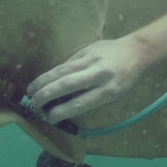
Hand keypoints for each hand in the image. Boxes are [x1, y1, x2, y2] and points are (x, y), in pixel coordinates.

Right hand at [25, 37, 144, 123]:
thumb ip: (92, 100)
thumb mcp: (115, 95)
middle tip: (34, 104)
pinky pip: (66, 63)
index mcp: (110, 90)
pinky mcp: (86, 49)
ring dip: (43, 81)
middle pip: (68, 84)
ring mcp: (92, 58)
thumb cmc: (125, 79)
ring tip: (30, 91)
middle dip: (47, 95)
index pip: (81, 103)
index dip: (62, 112)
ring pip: (62, 70)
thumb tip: (64, 107)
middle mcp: (100, 73)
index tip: (49, 118)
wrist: (136, 51)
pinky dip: (53, 73)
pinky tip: (43, 80)